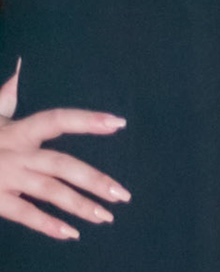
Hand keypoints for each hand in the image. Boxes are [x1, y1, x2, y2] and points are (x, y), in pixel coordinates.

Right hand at [0, 62, 128, 240]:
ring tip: (105, 216)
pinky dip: (47, 224)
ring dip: (79, 205)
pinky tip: (70, 233)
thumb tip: (17, 70)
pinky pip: (23, 214)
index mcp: (16, 130)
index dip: (87, 120)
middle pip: (60, 164)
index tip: (119, 123)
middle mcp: (13, 153)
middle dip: (94, 178)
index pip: (57, 119)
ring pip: (48, 190)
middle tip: (123, 194)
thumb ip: (4, 98)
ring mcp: (4, 177)